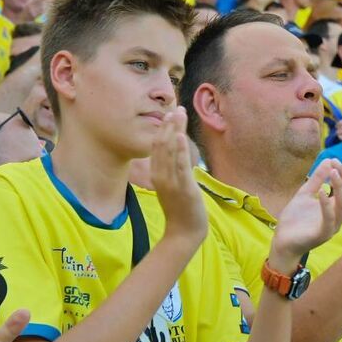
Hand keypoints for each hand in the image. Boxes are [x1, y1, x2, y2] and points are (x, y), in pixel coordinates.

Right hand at [151, 107, 206, 245]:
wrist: (184, 233)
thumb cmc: (181, 208)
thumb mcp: (173, 185)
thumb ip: (172, 170)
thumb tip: (177, 154)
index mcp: (158, 175)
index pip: (157, 147)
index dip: (163, 130)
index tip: (170, 114)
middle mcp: (161, 176)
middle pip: (161, 146)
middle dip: (169, 126)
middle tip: (176, 108)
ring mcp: (171, 182)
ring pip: (169, 152)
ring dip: (174, 132)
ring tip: (179, 115)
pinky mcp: (183, 188)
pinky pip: (180, 167)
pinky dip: (179, 151)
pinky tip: (180, 136)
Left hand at [270, 159, 341, 270]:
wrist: (281, 243)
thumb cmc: (294, 220)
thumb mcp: (305, 193)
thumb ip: (317, 179)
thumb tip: (328, 159)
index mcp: (338, 205)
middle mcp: (340, 215)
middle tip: (337, 161)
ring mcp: (333, 225)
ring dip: (340, 186)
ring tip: (333, 171)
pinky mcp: (322, 234)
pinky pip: (329, 218)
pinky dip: (326, 204)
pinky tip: (321, 191)